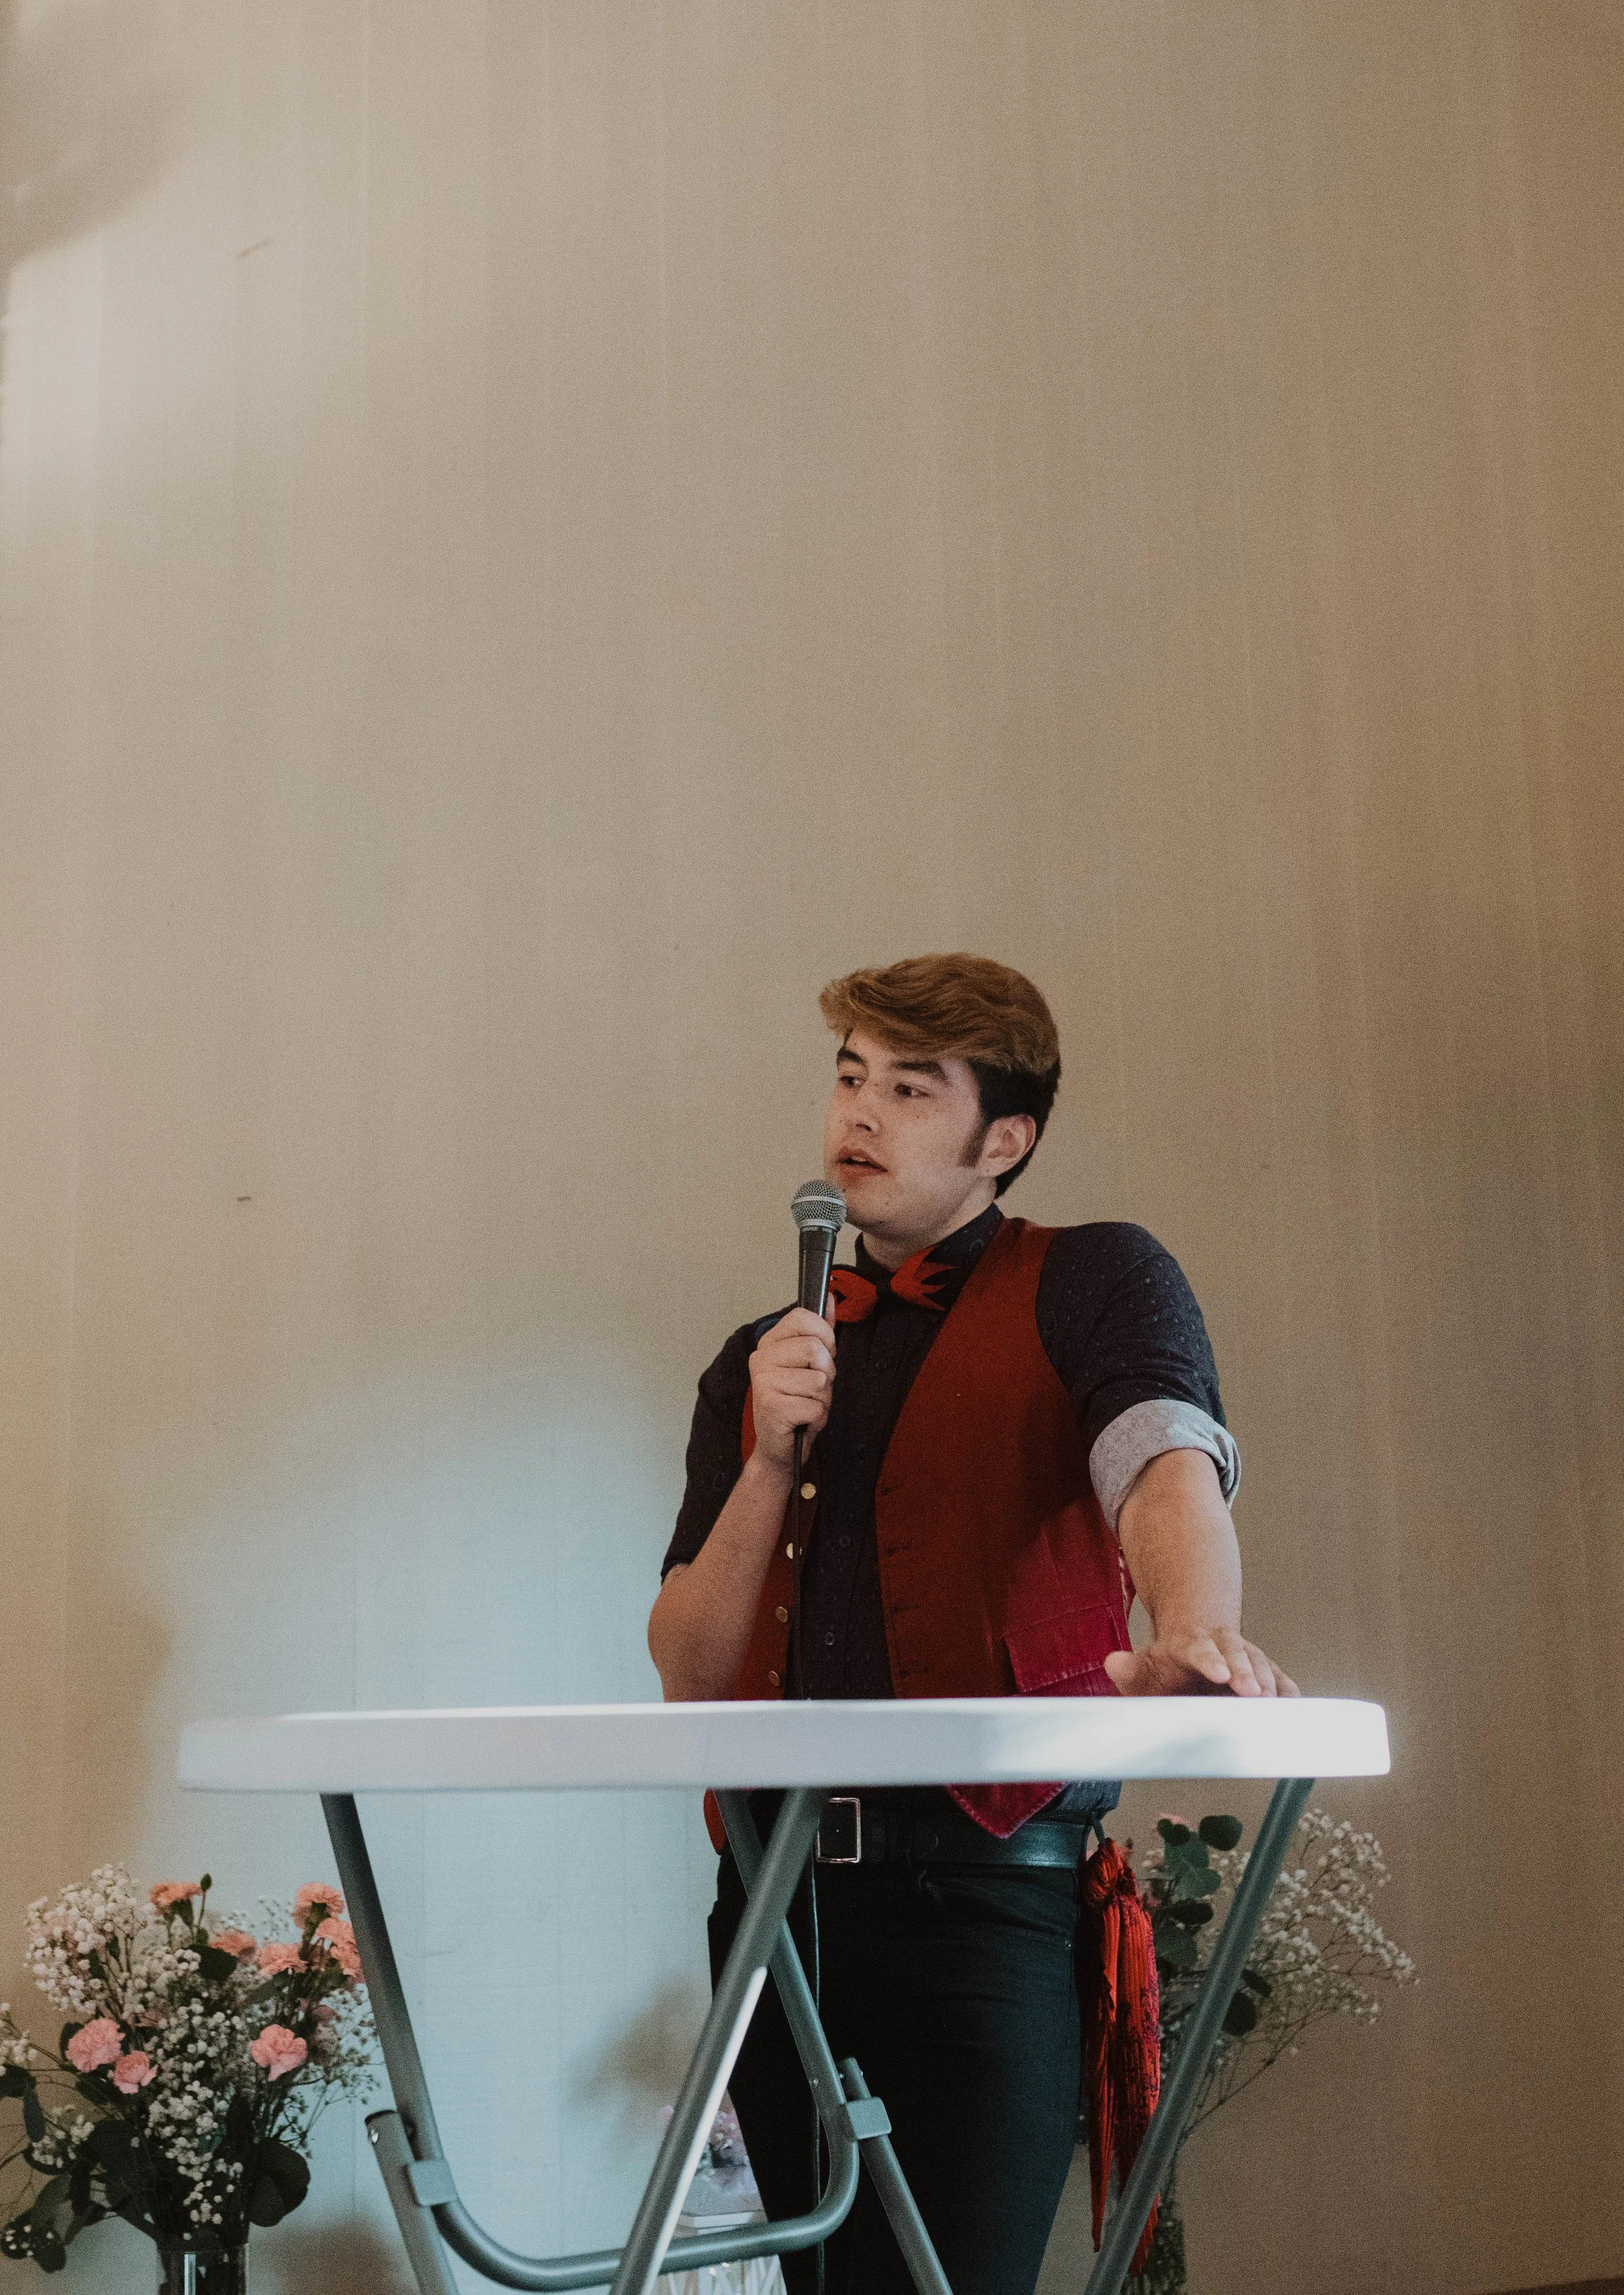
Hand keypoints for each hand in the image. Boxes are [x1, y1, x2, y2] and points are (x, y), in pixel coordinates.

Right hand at [746, 1307, 837, 1473]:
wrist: (780, 1447)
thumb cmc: (796, 1402)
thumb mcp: (811, 1363)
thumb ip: (820, 1330)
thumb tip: (829, 1295)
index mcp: (768, 1343)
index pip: (803, 1318)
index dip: (824, 1337)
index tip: (820, 1356)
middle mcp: (760, 1359)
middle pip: (815, 1349)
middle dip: (826, 1372)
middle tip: (812, 1387)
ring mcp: (763, 1383)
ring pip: (819, 1379)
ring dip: (822, 1397)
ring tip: (806, 1403)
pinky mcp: (771, 1407)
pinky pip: (816, 1404)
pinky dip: (817, 1416)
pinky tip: (802, 1419)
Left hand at [1104, 1626, 1299, 1698]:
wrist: (1194, 1639)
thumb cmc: (1170, 1662)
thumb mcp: (1145, 1664)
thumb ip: (1130, 1668)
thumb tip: (1114, 1663)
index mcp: (1192, 1645)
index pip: (1200, 1650)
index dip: (1210, 1661)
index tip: (1220, 1673)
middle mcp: (1224, 1648)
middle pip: (1238, 1655)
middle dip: (1247, 1674)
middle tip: (1254, 1693)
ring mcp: (1247, 1658)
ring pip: (1262, 1666)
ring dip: (1270, 1684)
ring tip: (1275, 1705)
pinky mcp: (1265, 1674)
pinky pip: (1281, 1682)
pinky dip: (1288, 1694)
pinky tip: (1294, 1708)